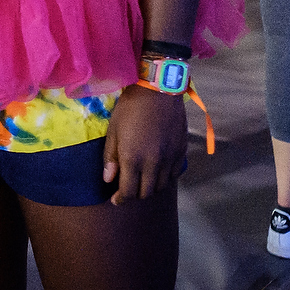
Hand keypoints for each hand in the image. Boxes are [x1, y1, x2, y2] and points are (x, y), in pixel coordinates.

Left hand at [103, 83, 187, 204]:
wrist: (158, 89)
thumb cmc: (130, 107)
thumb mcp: (114, 130)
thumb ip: (111, 157)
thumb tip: (108, 180)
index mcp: (133, 159)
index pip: (128, 192)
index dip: (120, 200)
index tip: (115, 200)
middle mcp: (153, 164)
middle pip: (146, 193)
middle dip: (134, 196)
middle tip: (127, 191)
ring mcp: (170, 159)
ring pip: (161, 187)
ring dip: (150, 189)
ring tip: (142, 182)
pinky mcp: (181, 151)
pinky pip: (174, 174)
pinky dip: (165, 178)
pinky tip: (158, 172)